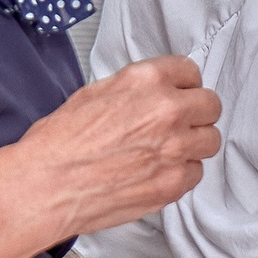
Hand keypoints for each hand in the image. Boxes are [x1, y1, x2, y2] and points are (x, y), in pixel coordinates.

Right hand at [18, 56, 222, 238]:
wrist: (47, 185)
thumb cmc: (59, 144)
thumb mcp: (94, 94)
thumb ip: (134, 90)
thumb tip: (152, 94)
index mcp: (146, 81)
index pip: (190, 71)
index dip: (184, 85)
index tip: (181, 93)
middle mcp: (167, 111)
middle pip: (210, 105)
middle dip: (196, 113)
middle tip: (179, 123)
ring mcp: (175, 149)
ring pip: (210, 141)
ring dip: (193, 144)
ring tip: (168, 150)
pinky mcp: (174, 183)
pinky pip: (196, 173)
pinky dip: (181, 173)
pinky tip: (157, 172)